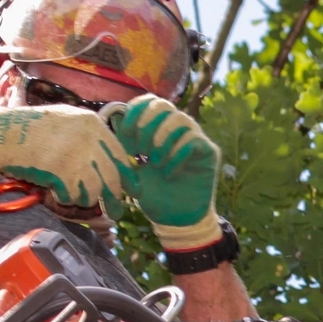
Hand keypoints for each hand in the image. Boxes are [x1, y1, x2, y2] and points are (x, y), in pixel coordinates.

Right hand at [0, 105, 131, 210]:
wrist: (1, 135)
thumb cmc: (30, 131)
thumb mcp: (67, 122)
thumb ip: (91, 138)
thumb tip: (113, 165)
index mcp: (93, 124)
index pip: (120, 155)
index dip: (127, 176)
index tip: (133, 190)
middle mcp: (90, 138)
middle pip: (112, 177)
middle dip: (114, 199)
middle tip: (116, 212)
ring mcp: (77, 155)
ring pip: (94, 191)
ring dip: (83, 198)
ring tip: (71, 194)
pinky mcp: (63, 172)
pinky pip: (73, 196)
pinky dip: (64, 198)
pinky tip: (54, 190)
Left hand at [102, 95, 221, 249]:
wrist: (175, 218)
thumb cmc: (153, 194)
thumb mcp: (130, 173)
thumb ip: (122, 154)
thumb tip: (113, 128)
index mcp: (156, 128)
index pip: (147, 103)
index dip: (134, 113)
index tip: (126, 135)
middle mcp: (177, 128)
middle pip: (162, 104)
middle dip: (147, 125)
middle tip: (141, 150)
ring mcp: (194, 138)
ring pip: (180, 118)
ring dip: (162, 139)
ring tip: (155, 162)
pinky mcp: (209, 151)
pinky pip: (193, 140)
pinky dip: (176, 156)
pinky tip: (169, 173)